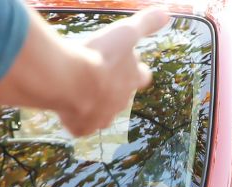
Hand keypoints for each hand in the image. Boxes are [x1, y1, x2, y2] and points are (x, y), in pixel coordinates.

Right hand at [0, 7, 169, 136]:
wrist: (71, 80)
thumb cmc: (99, 55)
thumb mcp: (125, 32)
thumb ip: (146, 23)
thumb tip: (167, 14)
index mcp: (131, 80)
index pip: (141, 77)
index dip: (136, 71)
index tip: (130, 66)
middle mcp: (120, 103)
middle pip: (120, 97)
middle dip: (112, 89)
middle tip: (99, 77)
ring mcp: (101, 118)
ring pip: (100, 114)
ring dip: (93, 104)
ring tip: (79, 93)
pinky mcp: (81, 128)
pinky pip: (79, 126)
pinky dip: (73, 119)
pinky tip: (65, 109)